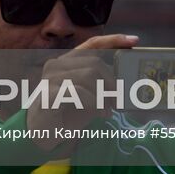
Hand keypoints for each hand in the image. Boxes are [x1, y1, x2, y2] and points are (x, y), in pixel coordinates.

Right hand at [25, 34, 137, 149]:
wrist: (41, 133)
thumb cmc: (66, 113)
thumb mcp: (88, 96)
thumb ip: (101, 86)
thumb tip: (123, 84)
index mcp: (67, 62)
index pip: (92, 44)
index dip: (114, 40)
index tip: (134, 40)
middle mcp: (58, 65)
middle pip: (95, 62)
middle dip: (111, 82)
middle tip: (118, 100)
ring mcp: (51, 78)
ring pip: (89, 76)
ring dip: (104, 95)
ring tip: (109, 110)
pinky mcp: (49, 92)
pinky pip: (79, 92)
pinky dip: (95, 103)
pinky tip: (100, 113)